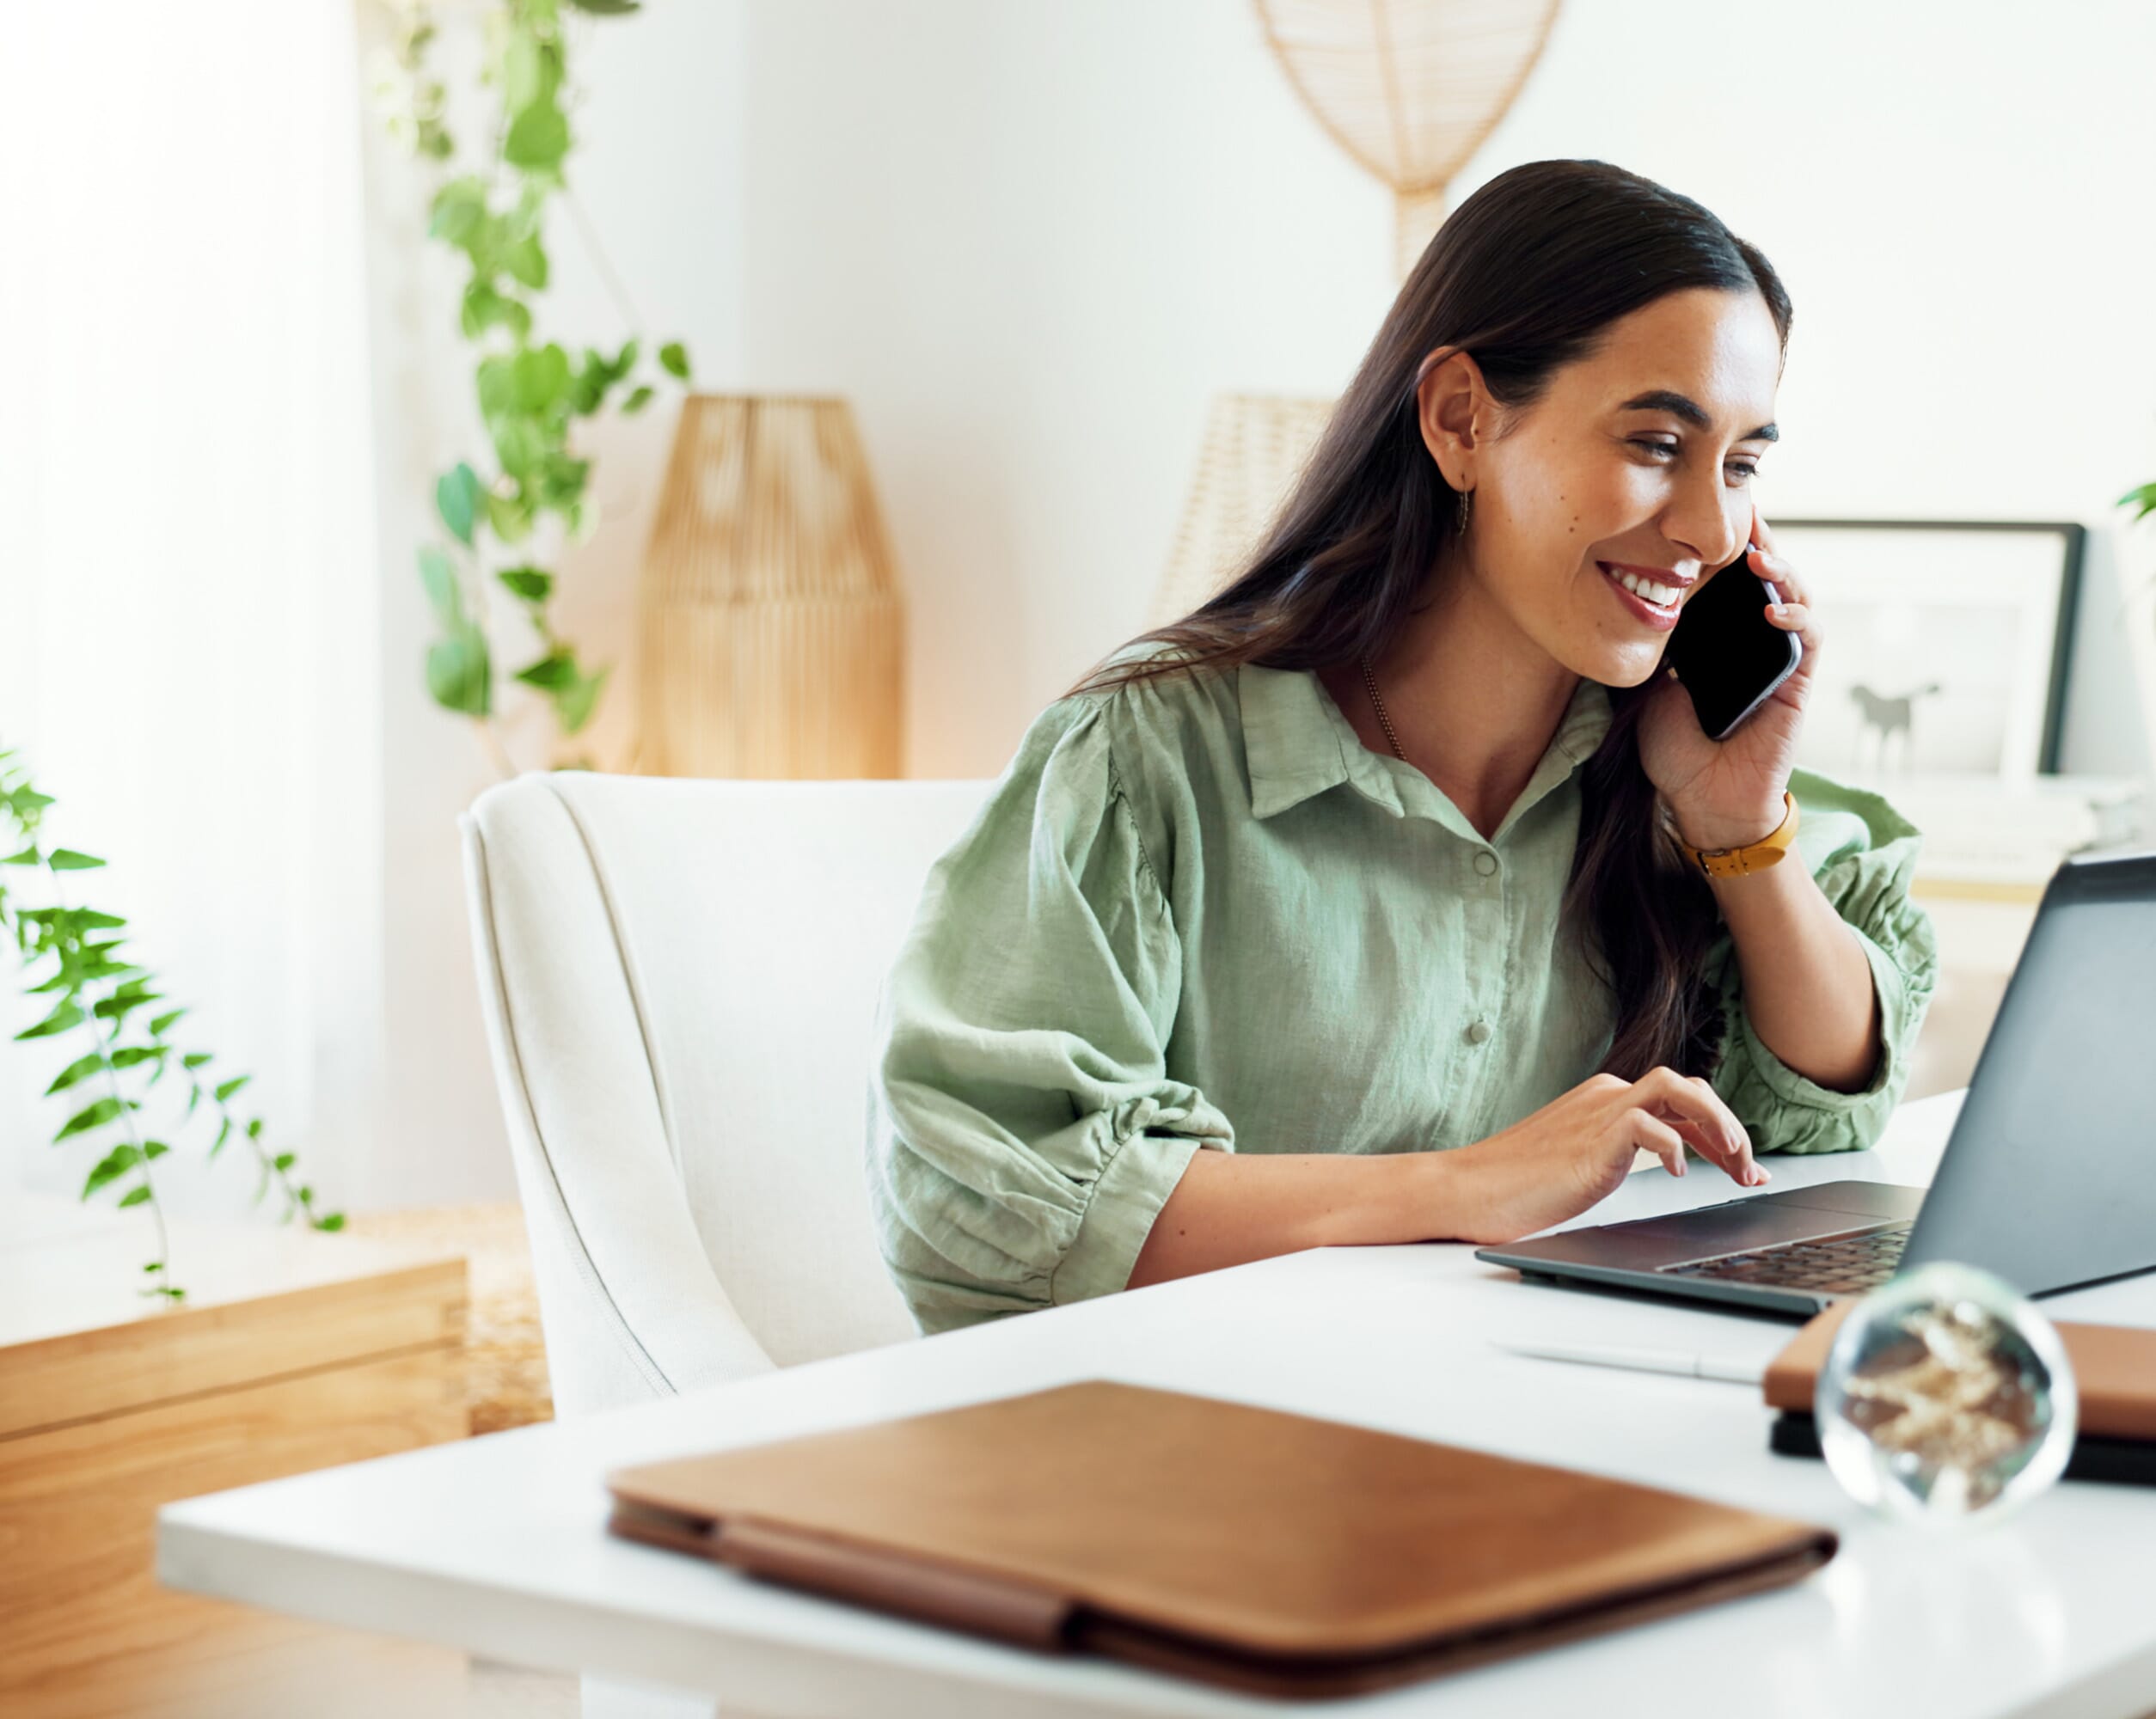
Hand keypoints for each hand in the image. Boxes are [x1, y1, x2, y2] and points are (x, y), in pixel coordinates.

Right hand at [1441, 1067, 1766, 1245]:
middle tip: (1749, 1172)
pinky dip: (1673, 1147)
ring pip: (1678, 1088)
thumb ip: (1618, 1152)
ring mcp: (1599, 1112)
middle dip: (1729, 1128)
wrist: (1468, 1190)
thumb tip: (1664, 1164)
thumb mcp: (1582, 1163)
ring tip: (1736, 1158)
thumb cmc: (1516, 1185)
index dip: (1719, 1132)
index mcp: (1603, 1100)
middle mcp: (1606, 1096)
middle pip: (1689, 1089)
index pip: (1679, 1101)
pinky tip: (1674, 1174)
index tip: (1742, 1169)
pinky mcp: (1593, 1137)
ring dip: (1717, 1121)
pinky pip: (1650, 1125)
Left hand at [1635, 501, 1821, 850]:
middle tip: (1739, 508)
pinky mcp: (1799, 682)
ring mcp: (1778, 657)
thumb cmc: (1674, 750)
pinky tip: (1771, 606)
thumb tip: (1630, 601)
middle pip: (1762, 577)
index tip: (1697, 511)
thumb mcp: (1648, 687)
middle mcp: (1751, 640)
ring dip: (1779, 569)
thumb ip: (1650, 647)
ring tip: (1756, 551)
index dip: (1717, 546)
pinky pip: (1808, 637)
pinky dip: (1794, 616)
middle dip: (1754, 540)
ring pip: (1793, 595)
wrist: (1702, 803)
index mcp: (1716, 638)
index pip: (1722, 580)